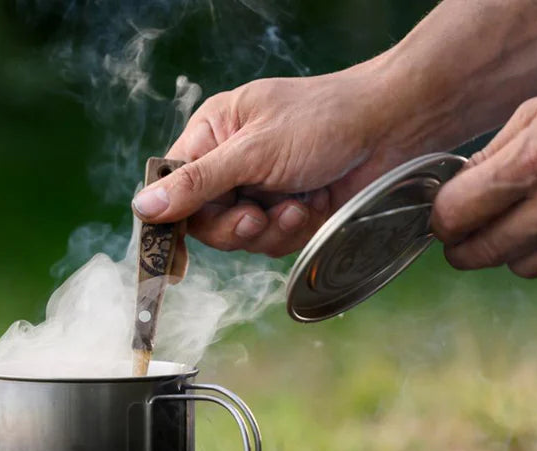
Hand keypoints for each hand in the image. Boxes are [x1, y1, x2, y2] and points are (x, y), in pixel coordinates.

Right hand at [131, 65, 416, 256]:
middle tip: (253, 217)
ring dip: (265, 230)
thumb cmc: (324, 120)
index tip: (175, 242)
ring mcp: (259, 191)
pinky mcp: (285, 214)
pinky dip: (289, 232)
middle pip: (202, 221)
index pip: (173, 185)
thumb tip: (143, 206)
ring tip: (293, 206)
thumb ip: (198, 182)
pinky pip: (269, 242)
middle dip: (231, 227)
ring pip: (237, 238)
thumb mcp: (253, 150)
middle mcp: (231, 164)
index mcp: (213, 133)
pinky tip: (308, 208)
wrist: (393, 130)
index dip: (173, 215)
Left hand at [432, 88, 536, 278]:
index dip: (443, 217)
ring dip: (514, 249)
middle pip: (478, 254)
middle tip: (470, 227)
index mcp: (534, 163)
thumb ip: (493, 155)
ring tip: (533, 213)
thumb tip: (452, 191)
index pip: (452, 217)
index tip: (446, 212)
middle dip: (466, 243)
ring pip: (518, 267)